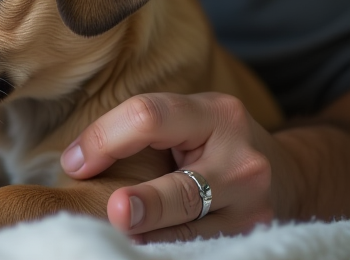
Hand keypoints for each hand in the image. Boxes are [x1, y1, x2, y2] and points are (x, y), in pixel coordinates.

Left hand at [59, 92, 293, 241]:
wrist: (286, 175)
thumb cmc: (213, 142)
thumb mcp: (187, 120)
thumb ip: (139, 131)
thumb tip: (74, 161)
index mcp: (215, 113)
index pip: (149, 118)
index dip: (105, 140)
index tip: (73, 163)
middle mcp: (240, 158)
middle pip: (181, 186)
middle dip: (146, 203)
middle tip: (116, 211)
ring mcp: (252, 204)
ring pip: (193, 227)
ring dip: (153, 235)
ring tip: (123, 237)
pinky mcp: (253, 235)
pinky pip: (203, 246)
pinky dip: (169, 248)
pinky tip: (144, 249)